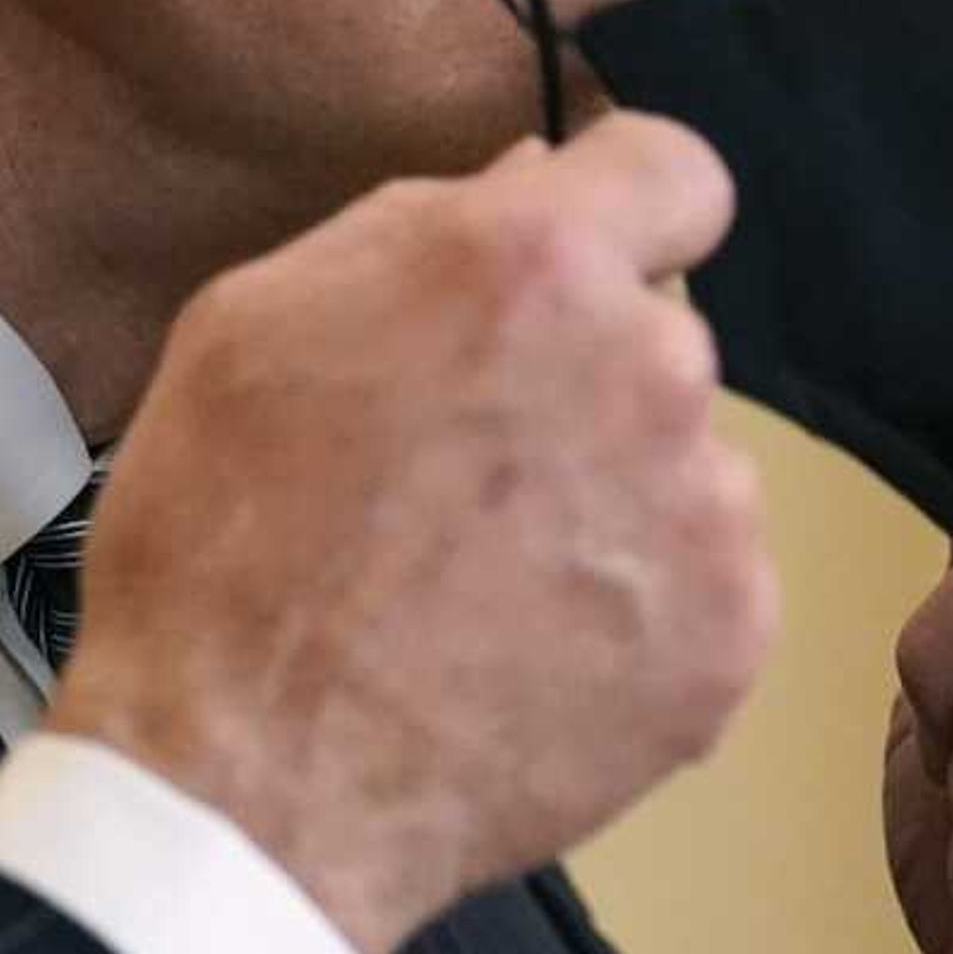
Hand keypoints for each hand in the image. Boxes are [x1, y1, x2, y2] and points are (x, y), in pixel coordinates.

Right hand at [45, 111, 776, 953]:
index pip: (678, 172)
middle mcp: (650, 366)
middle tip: (464, 465)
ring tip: (480, 578)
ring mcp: (704, 513)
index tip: (587, 264)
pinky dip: (635, 610)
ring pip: (685, 463)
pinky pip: (706, 583)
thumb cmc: (221, 540)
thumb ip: (411, 231)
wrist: (243, 781)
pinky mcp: (730, 641)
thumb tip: (531, 181)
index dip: (629, 211)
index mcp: (533, 263)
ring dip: (613, 498)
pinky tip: (524, 647)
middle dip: (581, 377)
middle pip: (658, 333)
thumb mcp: (255, 323)